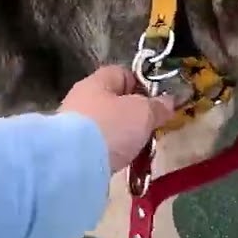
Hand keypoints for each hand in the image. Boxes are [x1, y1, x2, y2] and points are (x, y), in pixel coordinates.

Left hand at [59, 66, 176, 172]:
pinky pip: (97, 147)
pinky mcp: (69, 151)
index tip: (157, 102)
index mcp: (97, 82)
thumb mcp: (143, 113)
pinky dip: (110, 153)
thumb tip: (168, 101)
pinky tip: (120, 162)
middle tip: (151, 129)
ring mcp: (72, 126)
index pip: (122, 73)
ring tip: (138, 150)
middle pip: (114, 102)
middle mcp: (81, 99)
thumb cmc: (110, 127)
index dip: (142, 85)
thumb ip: (157, 106)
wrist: (72, 164)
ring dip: (122, 137)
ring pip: (106, 126)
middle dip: (134, 116)